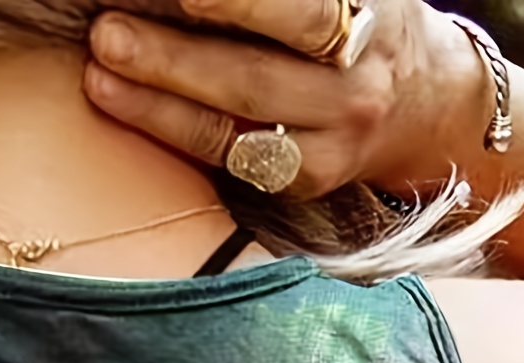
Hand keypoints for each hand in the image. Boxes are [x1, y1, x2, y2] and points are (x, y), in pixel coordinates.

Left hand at [84, 0, 488, 199]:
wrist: (423, 100)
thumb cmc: (362, 21)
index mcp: (371, 19)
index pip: (303, 13)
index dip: (240, 7)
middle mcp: (356, 87)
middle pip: (254, 77)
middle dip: (173, 57)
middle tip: (106, 34)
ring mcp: (333, 144)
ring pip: (232, 129)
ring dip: (157, 103)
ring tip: (99, 74)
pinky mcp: (306, 184)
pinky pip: (228, 162)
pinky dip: (174, 133)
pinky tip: (128, 107)